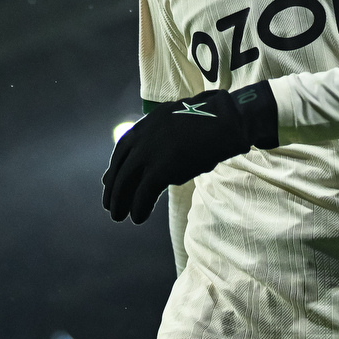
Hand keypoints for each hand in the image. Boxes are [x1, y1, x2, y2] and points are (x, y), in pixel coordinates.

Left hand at [102, 82, 276, 223]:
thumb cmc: (211, 122)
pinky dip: (139, 208)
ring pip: (125, 183)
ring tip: (119, 217)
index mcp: (147, 123)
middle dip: (113, 189)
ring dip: (120, 202)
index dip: (115, 170)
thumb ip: (163, 137)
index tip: (110, 183)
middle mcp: (143, 136)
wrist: (227, 121)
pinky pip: (143, 194)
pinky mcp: (161, 169)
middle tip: (110, 206)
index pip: (122, 149)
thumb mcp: (179, 123)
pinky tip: (138, 218)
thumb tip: (151, 157)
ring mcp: (150, 152)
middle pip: (120, 168)